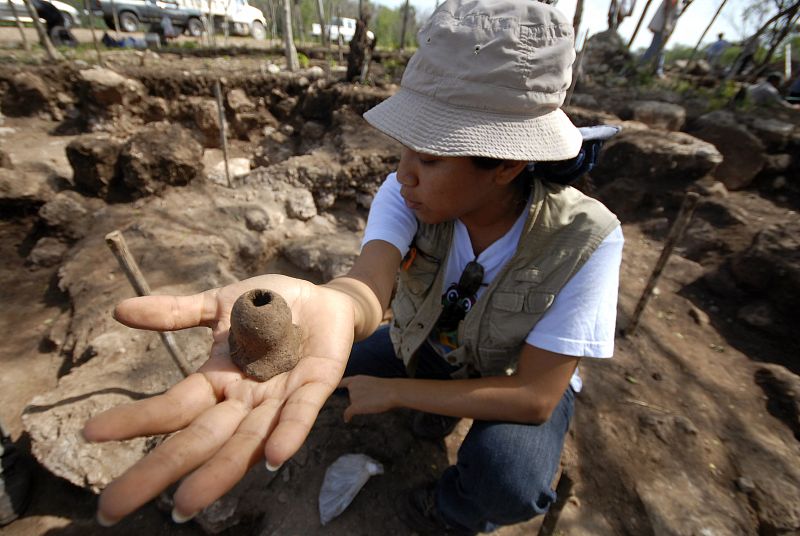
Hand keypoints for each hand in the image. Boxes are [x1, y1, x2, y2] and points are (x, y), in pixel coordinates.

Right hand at [82, 274, 356, 524]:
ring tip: (186, 504)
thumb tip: (119, 311)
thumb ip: (176, 312)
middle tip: (112, 508)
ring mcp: (279, 397)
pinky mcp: (316, 386)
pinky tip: (272, 459)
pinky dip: (286, 435)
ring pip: (245, 441)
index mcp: (217, 380)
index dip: (134, 421)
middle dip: (158, 471)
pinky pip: (300, 415)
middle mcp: (243, 399)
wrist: (324, 298)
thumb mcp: (218, 304)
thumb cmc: (270, 306)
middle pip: (198, 440)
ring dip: (218, 472)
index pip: (171, 409)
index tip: (90, 435)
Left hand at [338, 375, 397, 421]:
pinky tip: (347, 420)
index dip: (338, 386)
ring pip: (353, 405)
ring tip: (374, 402)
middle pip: (351, 397)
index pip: (343, 382)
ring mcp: (353, 396)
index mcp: (356, 379)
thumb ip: (363, 388)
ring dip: (361, 406)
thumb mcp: (372, 383)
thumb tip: (360, 398)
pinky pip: (348, 413)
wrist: (391, 392)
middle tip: (373, 399)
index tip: (333, 389)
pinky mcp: (355, 406)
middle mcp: (352, 386)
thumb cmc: (386, 388)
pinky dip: (347, 416)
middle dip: (359, 400)